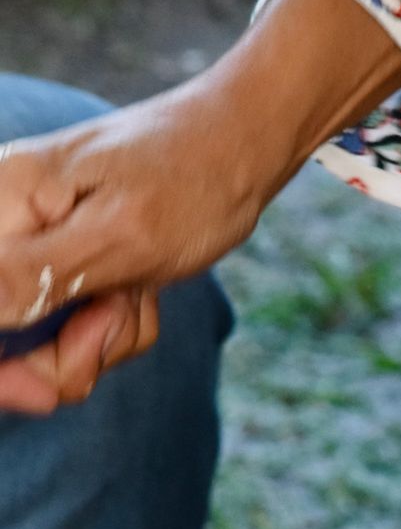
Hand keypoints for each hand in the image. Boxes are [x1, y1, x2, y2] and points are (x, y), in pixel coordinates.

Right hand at [0, 0, 400, 415]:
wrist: (247, 140)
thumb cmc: (192, 175)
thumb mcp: (116, 234)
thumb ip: (33, 275)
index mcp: (2, 207)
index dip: (1, 372)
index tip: (48, 388)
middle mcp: (8, 226)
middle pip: (4, 341)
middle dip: (62, 352)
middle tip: (116, 315)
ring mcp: (37, 247)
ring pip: (41, 345)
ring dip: (99, 337)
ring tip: (137, 289)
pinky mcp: (66, 263)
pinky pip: (72, 332)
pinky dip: (113, 326)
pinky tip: (143, 289)